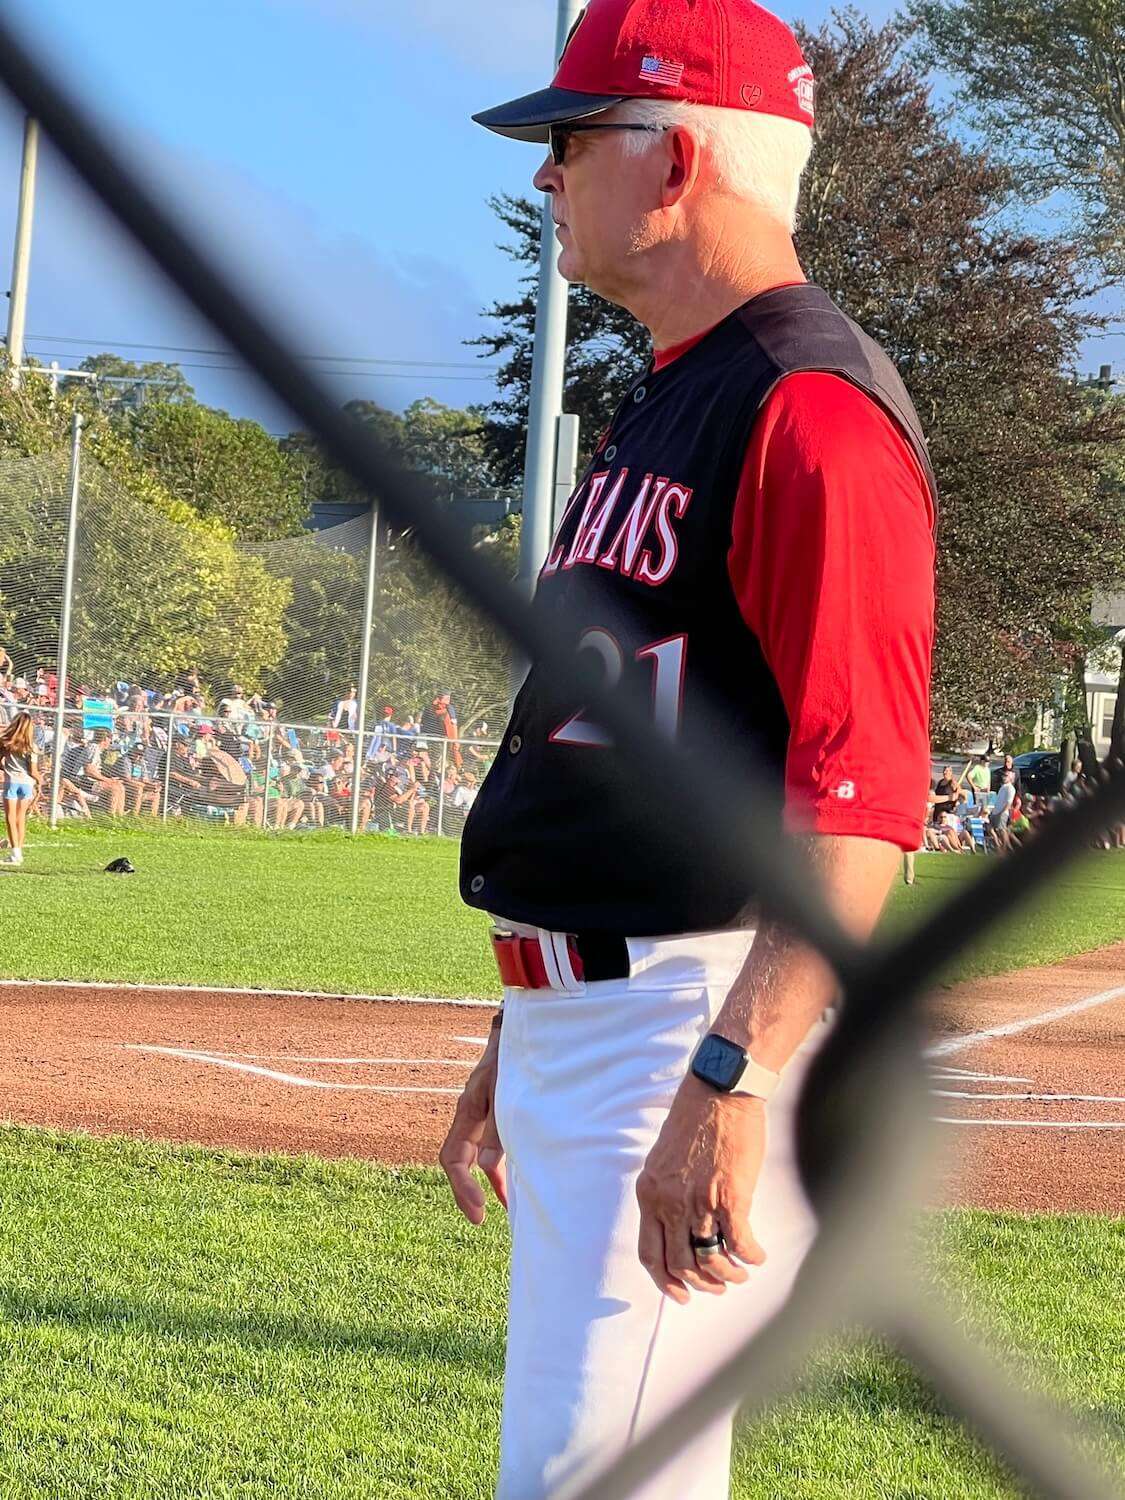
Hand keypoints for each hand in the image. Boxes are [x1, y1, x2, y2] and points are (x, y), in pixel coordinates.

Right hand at [439, 1031, 506, 1224]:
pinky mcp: (498, 1114)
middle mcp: (471, 1117)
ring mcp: (483, 1116)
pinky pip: (493, 1146)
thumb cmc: (514, 1058)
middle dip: (468, 1191)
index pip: (452, 1158)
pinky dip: (502, 1165)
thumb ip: (496, 1129)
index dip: (461, 1187)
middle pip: (459, 1162)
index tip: (479, 1211)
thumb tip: (485, 1167)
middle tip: (481, 1219)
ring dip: (489, 1181)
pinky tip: (517, 1178)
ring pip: (476, 1156)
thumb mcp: (506, 1092)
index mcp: (467, 1111)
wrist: (525, 1029)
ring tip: (509, 1206)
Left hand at [636, 1076, 767, 1304]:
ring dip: (727, 1275)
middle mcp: (669, 1203)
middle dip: (701, 1283)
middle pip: (681, 1264)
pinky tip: (758, 1256)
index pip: (650, 1253)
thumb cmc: (695, 1119)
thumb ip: (665, 1192)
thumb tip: (676, 1222)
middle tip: (718, 1287)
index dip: (665, 1281)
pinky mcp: (730, 1197)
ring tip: (740, 1274)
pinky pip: (739, 1243)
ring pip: (710, 1259)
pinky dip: (750, 1256)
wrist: (719, 1092)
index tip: (680, 1294)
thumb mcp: (663, 1159)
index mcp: (649, 1193)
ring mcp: (699, 1203)